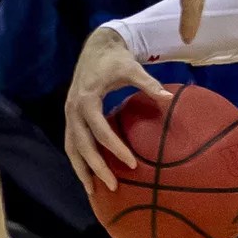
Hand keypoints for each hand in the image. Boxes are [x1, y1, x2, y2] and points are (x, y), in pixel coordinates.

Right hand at [63, 27, 174, 189]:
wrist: (96, 47)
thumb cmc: (115, 59)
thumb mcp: (132, 68)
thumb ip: (148, 84)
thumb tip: (169, 99)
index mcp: (86, 99)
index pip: (100, 130)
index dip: (115, 148)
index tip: (131, 164)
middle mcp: (72, 110)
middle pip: (82, 145)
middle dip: (96, 167)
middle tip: (113, 186)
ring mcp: (69, 115)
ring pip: (72, 148)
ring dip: (82, 170)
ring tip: (94, 191)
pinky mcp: (70, 117)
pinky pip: (72, 143)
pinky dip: (79, 160)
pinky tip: (88, 174)